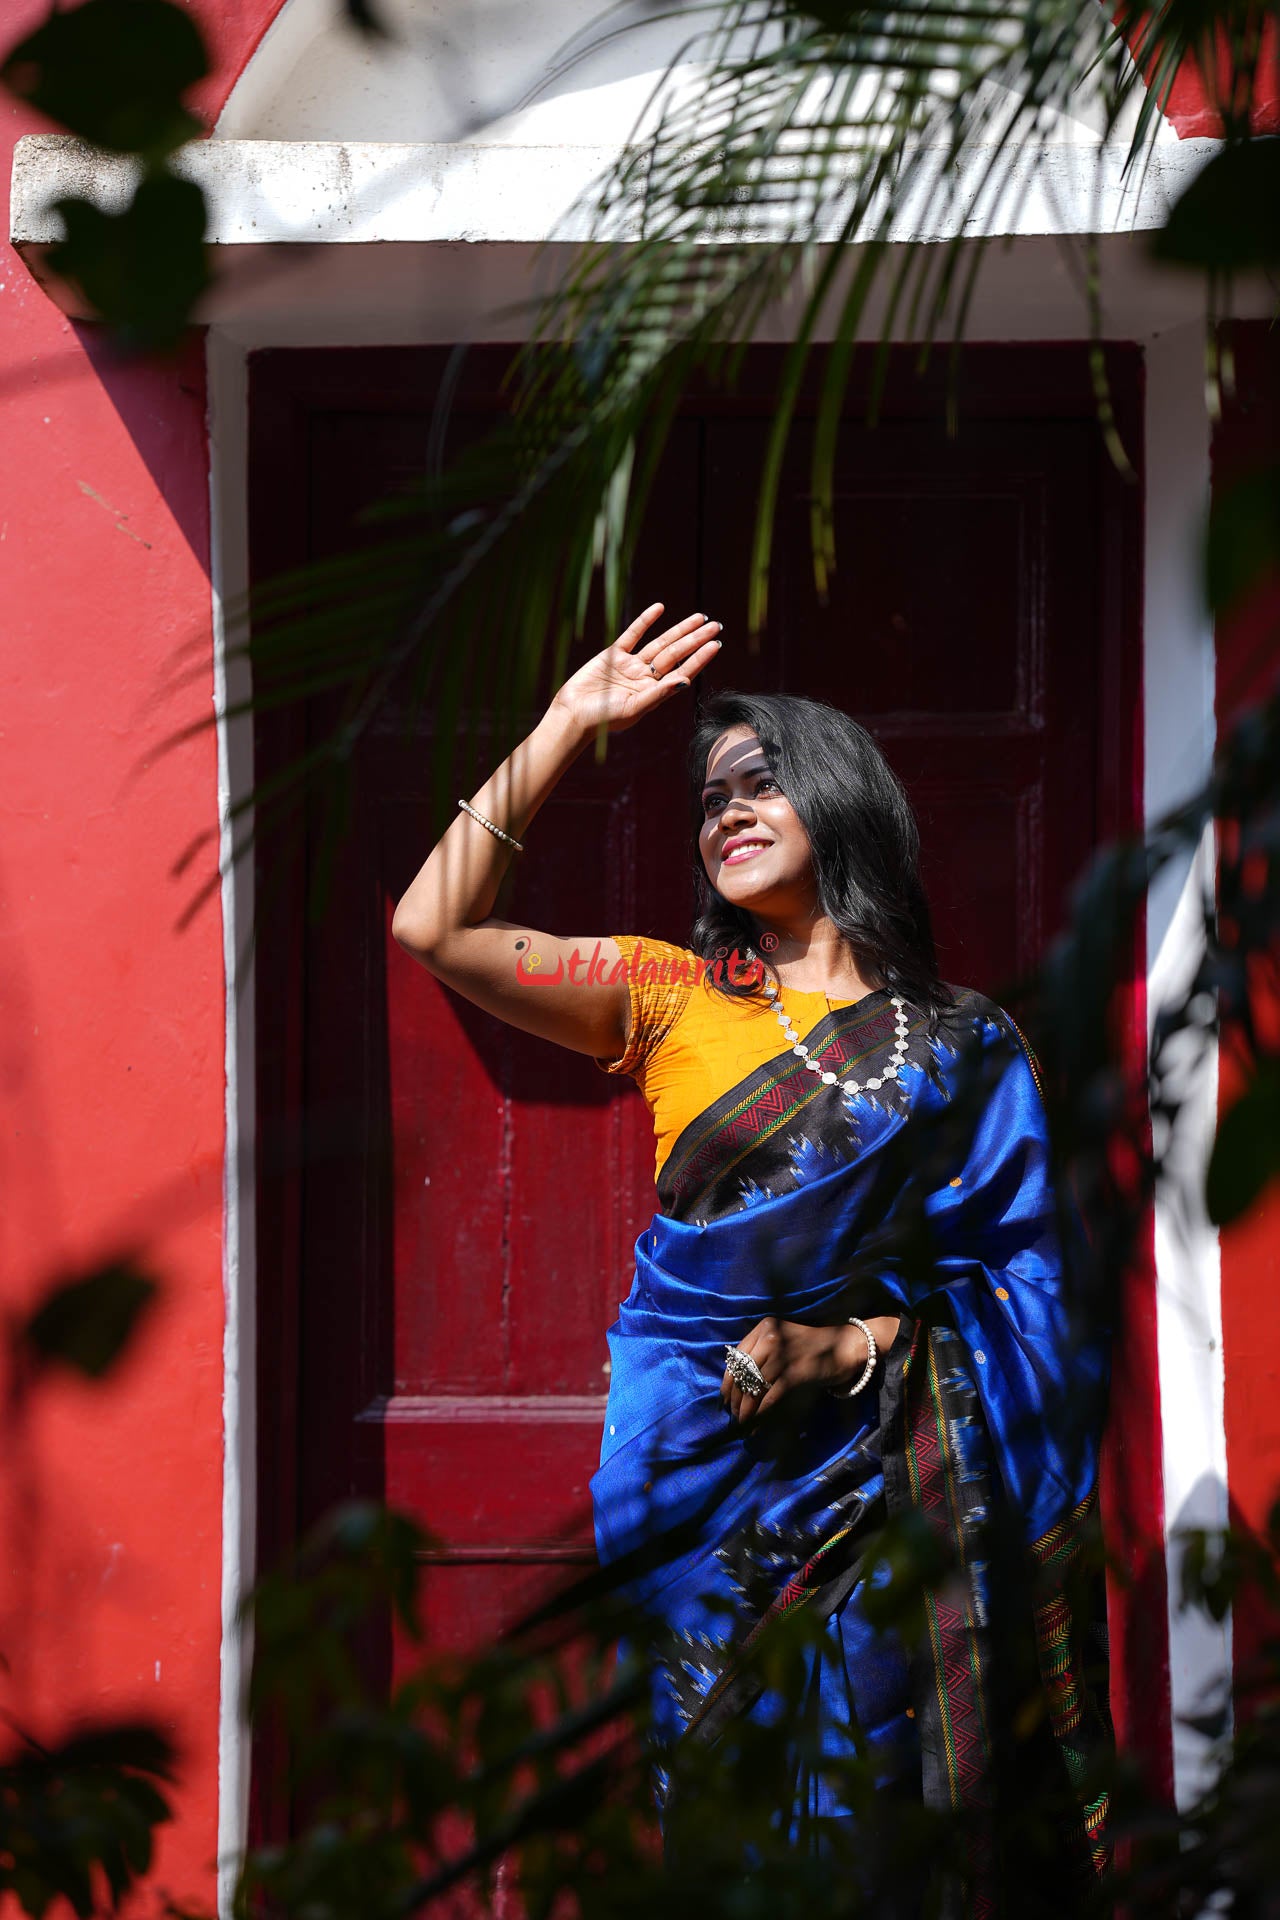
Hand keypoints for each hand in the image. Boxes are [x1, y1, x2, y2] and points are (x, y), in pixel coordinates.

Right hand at [549, 603, 721, 737]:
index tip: (716, 644)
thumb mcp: (633, 708)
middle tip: (716, 625)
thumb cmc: (602, 719)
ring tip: (699, 617)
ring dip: (679, 630)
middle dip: (695, 639)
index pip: (683, 671)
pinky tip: (659, 608)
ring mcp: (630, 665)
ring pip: (660, 643)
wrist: (572, 714)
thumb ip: (658, 694)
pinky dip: (645, 621)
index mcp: (654, 693)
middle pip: (676, 654)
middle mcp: (646, 678)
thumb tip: (685, 681)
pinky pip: (633, 635)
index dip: (700, 658)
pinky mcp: (613, 655)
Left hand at [720, 1315, 901, 1424]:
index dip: (727, 1380)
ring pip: (754, 1387)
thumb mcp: (784, 1340)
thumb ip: (763, 1353)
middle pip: (742, 1372)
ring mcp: (783, 1354)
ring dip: (746, 1409)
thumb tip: (737, 1383)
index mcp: (765, 1327)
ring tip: (743, 1422)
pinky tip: (756, 1425)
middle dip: (734, 1397)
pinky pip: (770, 1397)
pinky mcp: (796, 1373)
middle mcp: (771, 1337)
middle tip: (732, 1414)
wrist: (846, 1346)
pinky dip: (761, 1414)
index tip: (724, 1398)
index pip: (736, 1356)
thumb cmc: (814, 1345)